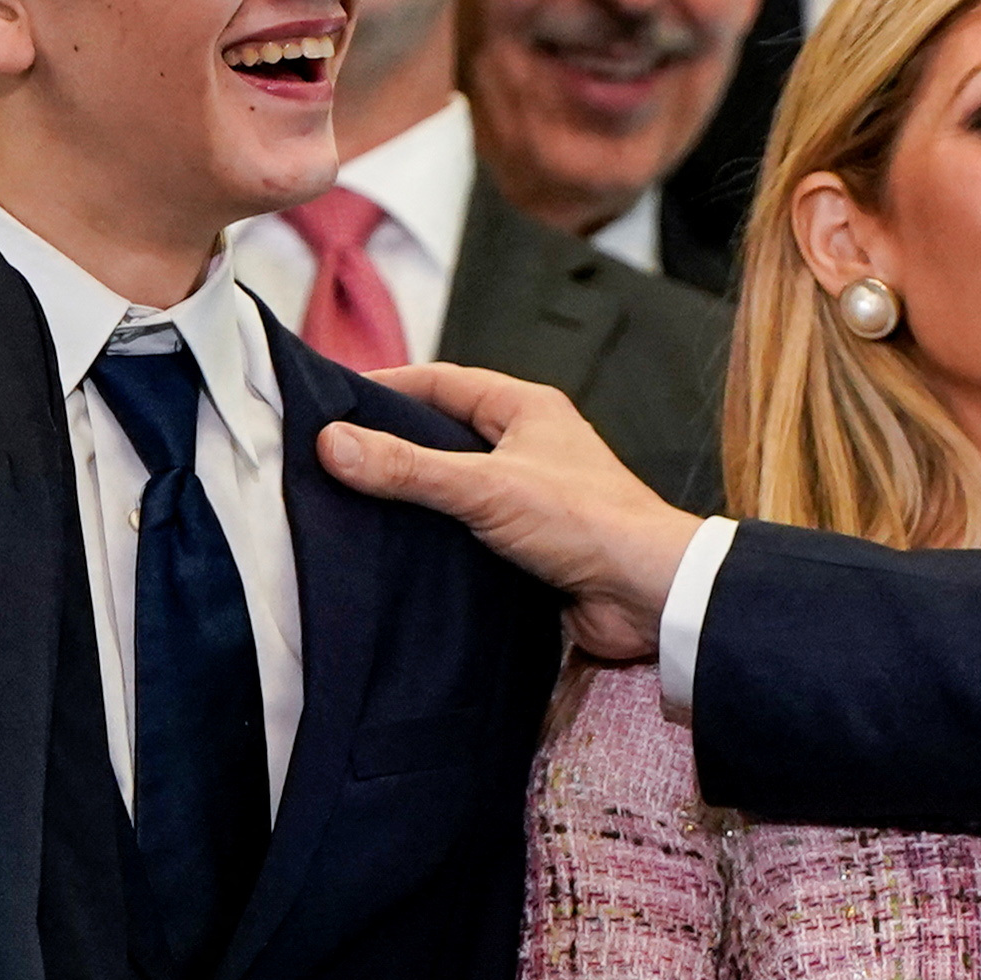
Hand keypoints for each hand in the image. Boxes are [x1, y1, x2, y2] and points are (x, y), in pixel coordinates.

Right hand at [314, 364, 696, 666]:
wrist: (648, 596)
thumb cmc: (590, 523)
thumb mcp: (486, 487)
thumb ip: (409, 468)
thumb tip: (334, 443)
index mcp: (526, 408)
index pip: (441, 383)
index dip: (387, 387)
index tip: (334, 401)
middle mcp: (527, 445)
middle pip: (443, 434)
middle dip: (392, 444)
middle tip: (332, 456)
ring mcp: (526, 495)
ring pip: (452, 486)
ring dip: (412, 496)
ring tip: (350, 504)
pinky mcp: (525, 544)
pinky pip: (466, 532)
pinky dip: (434, 538)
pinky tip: (396, 550)